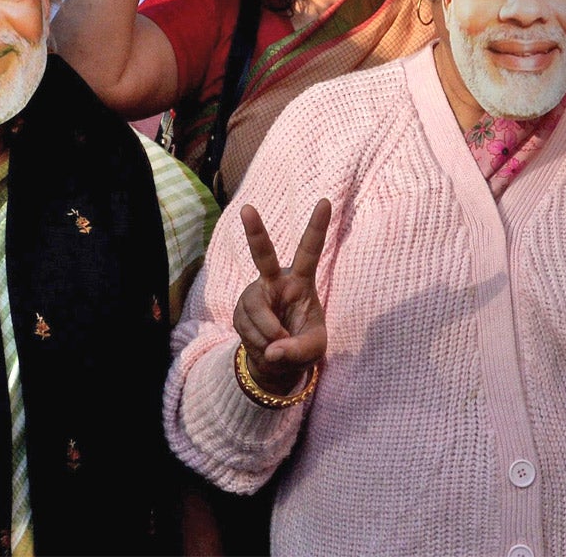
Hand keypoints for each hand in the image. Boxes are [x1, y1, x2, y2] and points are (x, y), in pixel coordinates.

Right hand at [233, 199, 329, 395]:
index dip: (317, 226)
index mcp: (301, 282)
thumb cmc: (302, 347)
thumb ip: (298, 351)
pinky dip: (258, 343)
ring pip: (255, 307)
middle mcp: (276, 282)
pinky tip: (264, 347)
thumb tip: (272, 351)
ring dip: (267, 332)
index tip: (325, 201)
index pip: (310, 251)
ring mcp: (255, 295)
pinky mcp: (240, 310)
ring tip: (276, 345)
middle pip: (264, 255)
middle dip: (255, 232)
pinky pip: (246, 327)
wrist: (275, 363)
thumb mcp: (312, 351)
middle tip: (247, 209)